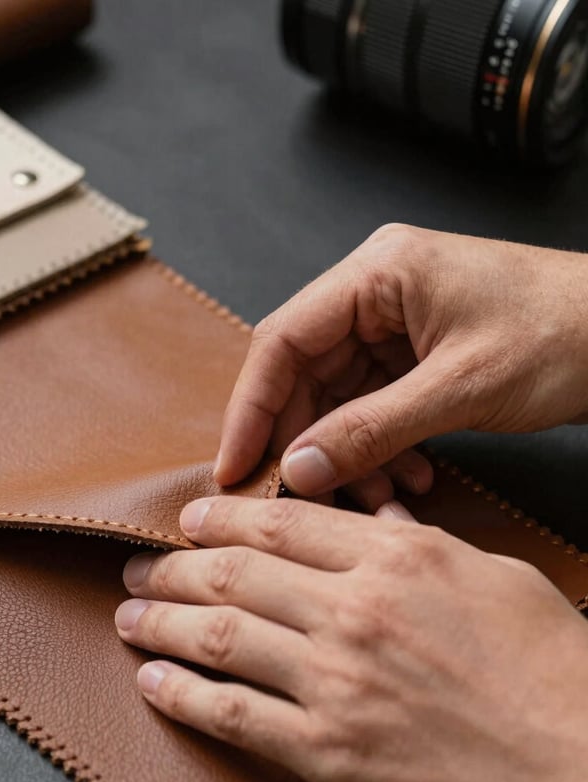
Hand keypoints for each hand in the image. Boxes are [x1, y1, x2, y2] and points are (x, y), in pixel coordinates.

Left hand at [116, 496, 587, 781]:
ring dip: (159, 623)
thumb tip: (374, 522)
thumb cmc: (549, 667)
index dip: (222, 516)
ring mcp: (335, 681)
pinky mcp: (329, 751)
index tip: (188, 517)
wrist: (578, 764)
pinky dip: (182, 697)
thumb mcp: (489, 574)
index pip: (282, 522)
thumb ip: (418, 544)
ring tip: (127, 615)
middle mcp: (353, 611)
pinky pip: (233, 716)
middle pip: (233, 572)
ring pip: (217, 636)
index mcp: (395, 558)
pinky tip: (152, 683)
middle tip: (140, 566)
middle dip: (173, 566)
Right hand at [215, 225, 587, 506]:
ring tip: (378, 497)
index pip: (283, 340)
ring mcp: (396, 324)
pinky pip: (373, 407)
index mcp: (377, 273)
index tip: (235, 465)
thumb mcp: (461, 388)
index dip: (251, 407)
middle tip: (303, 498)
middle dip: (306, 441)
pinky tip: (407, 477)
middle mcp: (376, 293)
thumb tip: (299, 467)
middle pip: (304, 374)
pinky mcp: (415, 353)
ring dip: (349, 453)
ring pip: (338, 398)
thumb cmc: (566, 333)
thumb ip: (371, 429)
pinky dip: (381, 447)